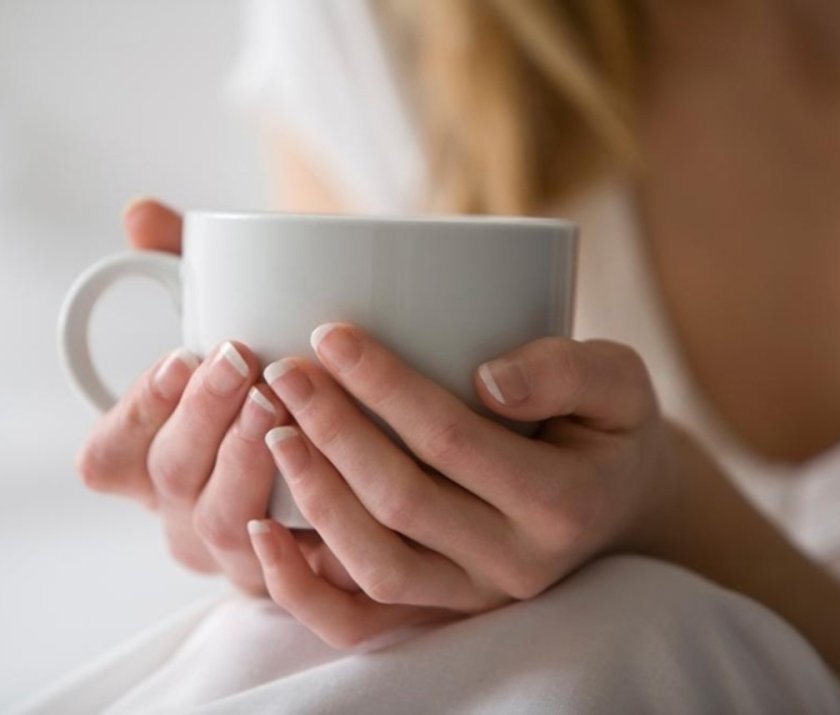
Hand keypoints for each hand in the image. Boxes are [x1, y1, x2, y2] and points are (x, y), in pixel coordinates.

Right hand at [74, 200, 347, 595]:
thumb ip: (184, 270)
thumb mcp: (230, 323)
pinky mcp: (294, 579)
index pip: (111, 456)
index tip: (182, 355)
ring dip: (249, 463)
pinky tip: (328, 503)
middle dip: (204, 418)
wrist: (359, 457)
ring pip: (223, 526)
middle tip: (246, 365)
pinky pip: (288, 581)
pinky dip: (303, 544)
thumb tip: (141, 214)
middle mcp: (185, 512)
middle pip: (172, 481)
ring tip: (285, 409)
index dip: (138, 409)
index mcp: (155, 463)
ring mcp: (237, 553)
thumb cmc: (271, 383)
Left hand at [248, 323, 676, 643]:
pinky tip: (263, 532)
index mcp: (563, 504)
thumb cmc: (609, 424)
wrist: (618, 497)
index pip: (454, 441)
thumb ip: (567, 371)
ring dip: (315, 497)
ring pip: (376, 565)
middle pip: (402, 501)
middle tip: (285, 372)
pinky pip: (362, 621)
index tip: (333, 336)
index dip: (386, 388)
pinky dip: (303, 589)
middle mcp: (519, 564)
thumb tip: (487, 381)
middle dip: (333, 430)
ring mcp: (476, 597)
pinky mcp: (444, 612)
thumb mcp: (618, 380)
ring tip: (274, 429)